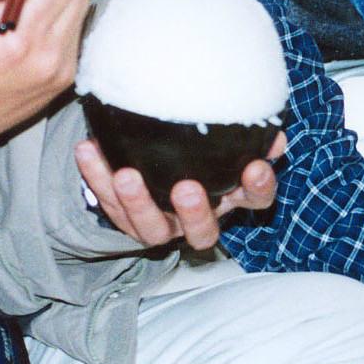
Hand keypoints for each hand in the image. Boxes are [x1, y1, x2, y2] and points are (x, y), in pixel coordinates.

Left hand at [75, 131, 287, 250]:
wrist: (153, 156)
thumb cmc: (197, 145)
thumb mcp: (226, 139)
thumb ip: (248, 132)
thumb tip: (275, 132)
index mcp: (230, 196)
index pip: (256, 199)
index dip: (258, 187)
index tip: (255, 167)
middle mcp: (198, 217)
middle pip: (202, 230)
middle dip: (195, 212)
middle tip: (186, 189)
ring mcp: (163, 224)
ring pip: (152, 228)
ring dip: (137, 203)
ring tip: (124, 175)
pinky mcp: (128, 220)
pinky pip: (110, 205)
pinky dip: (97, 177)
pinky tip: (88, 150)